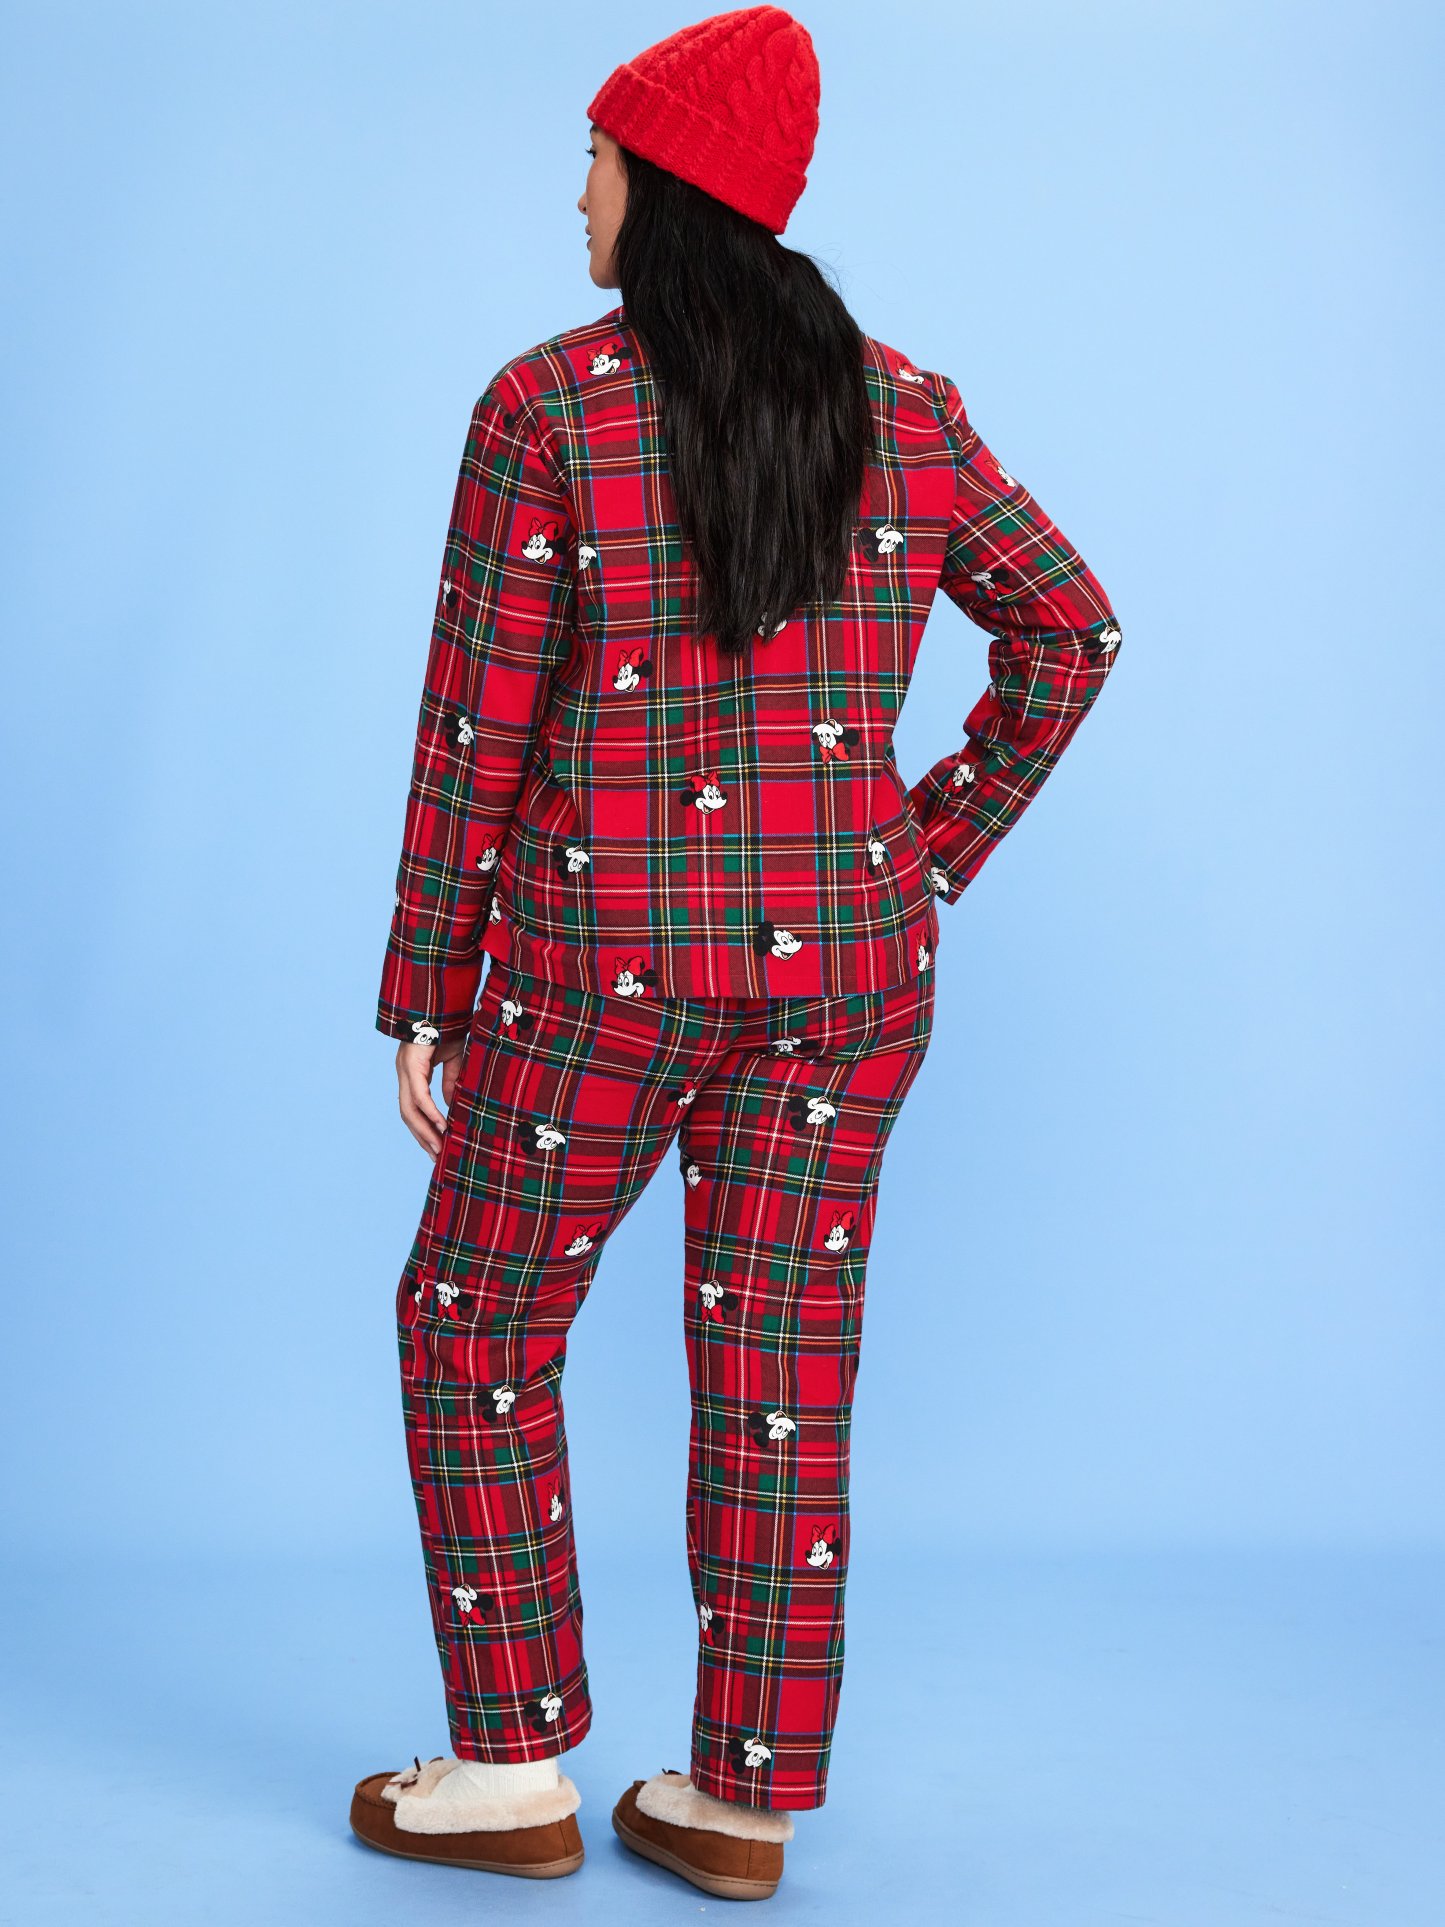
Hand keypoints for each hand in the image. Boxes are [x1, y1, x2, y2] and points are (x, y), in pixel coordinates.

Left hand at [394, 1034, 469, 1159]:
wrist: (443, 1000)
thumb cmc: (450, 1024)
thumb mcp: (455, 1058)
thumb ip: (451, 1080)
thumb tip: (451, 1104)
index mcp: (413, 1071)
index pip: (413, 1108)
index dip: (423, 1128)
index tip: (436, 1147)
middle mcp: (404, 1072)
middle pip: (408, 1114)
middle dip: (422, 1138)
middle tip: (438, 1158)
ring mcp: (405, 1068)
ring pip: (410, 1110)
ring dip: (424, 1132)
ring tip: (439, 1149)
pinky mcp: (412, 1064)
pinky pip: (420, 1096)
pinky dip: (430, 1113)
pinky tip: (442, 1127)